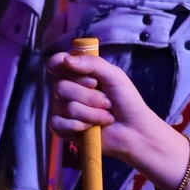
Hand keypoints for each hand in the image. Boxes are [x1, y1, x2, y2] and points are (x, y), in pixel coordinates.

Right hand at [46, 50, 187, 185]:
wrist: (134, 130)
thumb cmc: (126, 100)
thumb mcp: (114, 75)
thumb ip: (93, 63)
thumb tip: (66, 60)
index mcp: (76, 73)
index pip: (55, 63)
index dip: (66, 68)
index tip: (91, 79)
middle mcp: (66, 89)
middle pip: (60, 87)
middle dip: (89, 97)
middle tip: (107, 102)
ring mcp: (61, 108)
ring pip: (66, 107)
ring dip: (92, 113)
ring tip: (106, 116)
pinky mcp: (61, 128)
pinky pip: (58, 123)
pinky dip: (80, 126)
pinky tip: (92, 128)